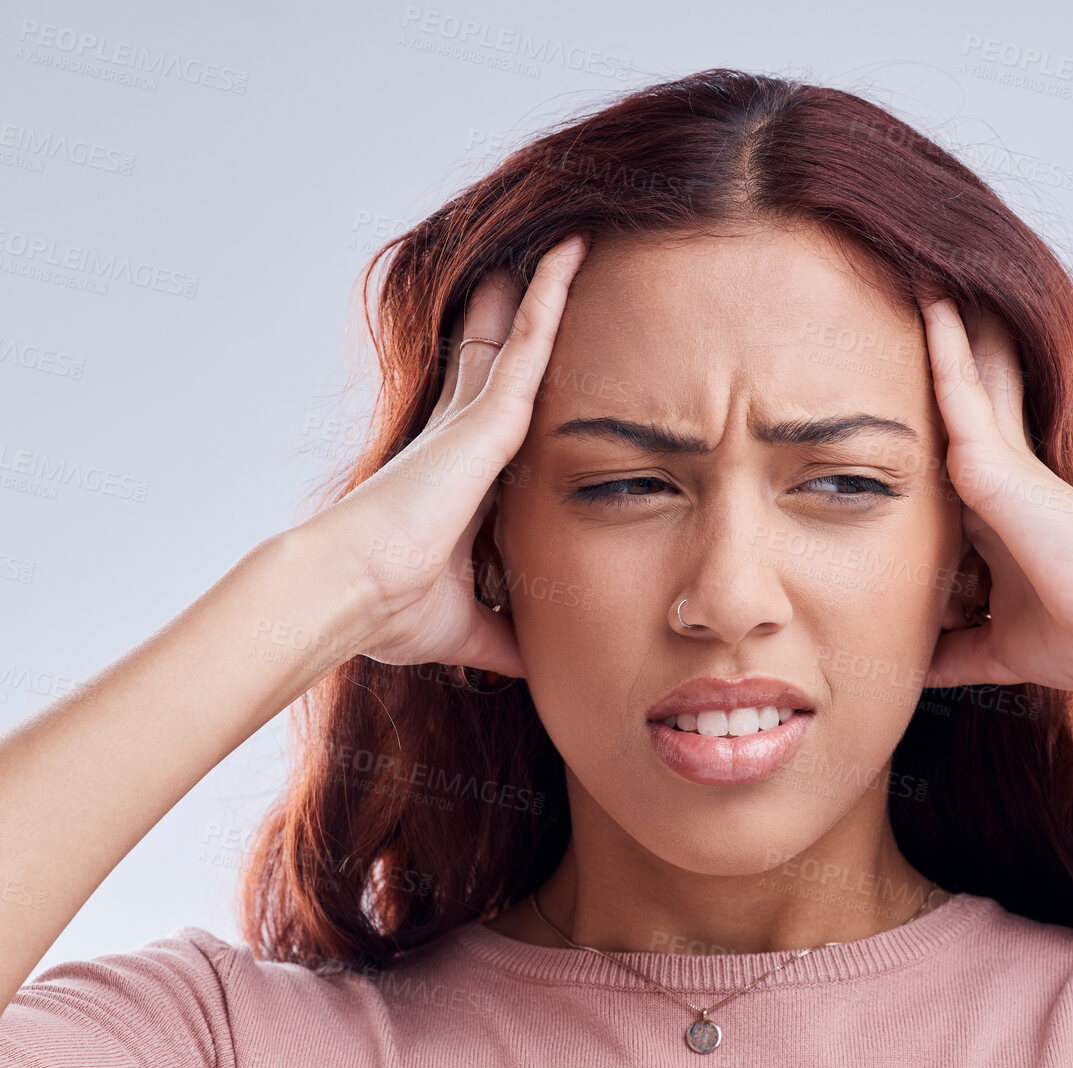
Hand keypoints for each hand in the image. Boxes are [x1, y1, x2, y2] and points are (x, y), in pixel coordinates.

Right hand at [299, 233, 588, 676]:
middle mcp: (457, 443)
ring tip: (570, 244)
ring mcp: (469, 427)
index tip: (514, 361)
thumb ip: (506, 638)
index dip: (498, 384)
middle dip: (510, 321)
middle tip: (531, 275)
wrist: (349, 593)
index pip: (482, 420)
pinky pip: (530, 345)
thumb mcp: (466, 627)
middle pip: (491, 363)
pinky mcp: (483, 420)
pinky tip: (572, 257)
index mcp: (451, 483)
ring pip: (517, 343)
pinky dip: (550, 298)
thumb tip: (537, 667)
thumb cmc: (386, 610)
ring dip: (540, 294)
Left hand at [919, 296, 1072, 692]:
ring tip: (915, 272)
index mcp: (1000, 515)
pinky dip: (941, 351)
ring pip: (963, 382)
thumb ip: (956, 651)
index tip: (904, 392)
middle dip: (948, 356)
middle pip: (968, 401)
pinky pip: (960, 394)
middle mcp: (1002, 478)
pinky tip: (927, 304)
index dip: (938, 417)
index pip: (959, 453)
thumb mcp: (998, 646)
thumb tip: (917, 670)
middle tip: (920, 297)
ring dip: (943, 332)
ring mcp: (1002, 465)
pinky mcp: (998, 465)